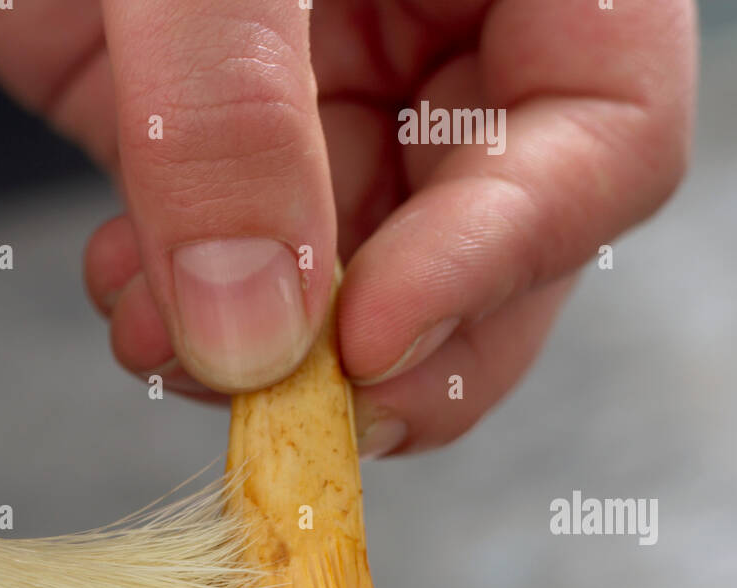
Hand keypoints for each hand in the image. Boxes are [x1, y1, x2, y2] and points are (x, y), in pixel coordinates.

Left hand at [0, 0, 694, 452]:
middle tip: (286, 401)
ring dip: (261, 351)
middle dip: (379, 348)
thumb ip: (231, 104)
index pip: (605, 134)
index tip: (372, 344)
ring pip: (349, 282)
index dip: (501, 259)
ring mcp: (327, 90)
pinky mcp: (214, 132)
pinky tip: (130, 305)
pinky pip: (234, 267)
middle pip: (487, 247)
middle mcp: (446, 33)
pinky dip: (185, 318)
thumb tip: (254, 333)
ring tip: (163, 347)